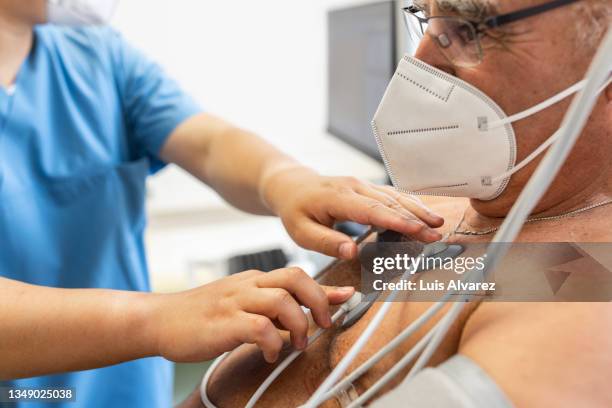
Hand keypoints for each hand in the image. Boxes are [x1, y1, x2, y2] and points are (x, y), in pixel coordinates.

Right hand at [147, 267, 353, 363]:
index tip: (349, 296)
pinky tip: (268, 354)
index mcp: (253, 280)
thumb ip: (270, 306)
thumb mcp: (240, 304)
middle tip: (322, 324)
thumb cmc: (202, 315)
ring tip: (294, 345)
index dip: (325, 287)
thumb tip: (302, 311)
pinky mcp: (223, 323)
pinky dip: (272, 342)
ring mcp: (235, 301)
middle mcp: (247, 285)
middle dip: (318, 300)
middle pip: (295, 277)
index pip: (295, 274)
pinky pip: (260, 327)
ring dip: (297, 325)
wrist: (159, 320)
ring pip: (282, 300)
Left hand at [261, 167, 444, 258]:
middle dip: (415, 218)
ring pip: (393, 195)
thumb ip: (326, 243)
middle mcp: (353, 186)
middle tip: (437, 233)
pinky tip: (422, 214)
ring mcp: (361, 184)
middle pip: (389, 202)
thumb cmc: (296, 211)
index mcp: (338, 197)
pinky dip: (408, 204)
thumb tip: (352, 253)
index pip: (372, 210)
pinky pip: (390, 194)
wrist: (291, 185)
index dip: (397, 221)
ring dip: (416, 209)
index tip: (418, 231)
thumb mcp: (301, 232)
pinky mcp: (366, 187)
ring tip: (437, 224)